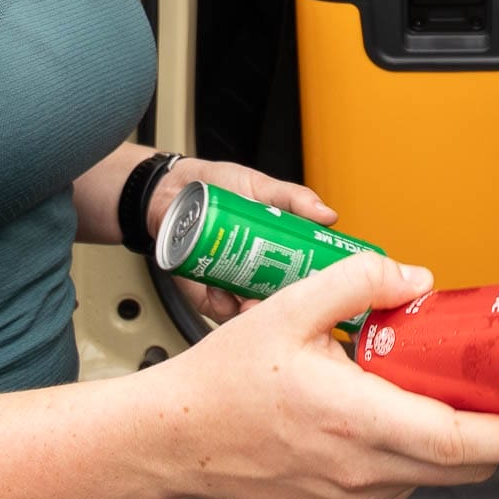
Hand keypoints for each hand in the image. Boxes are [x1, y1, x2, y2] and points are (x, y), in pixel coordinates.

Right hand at [146, 251, 498, 498]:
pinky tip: (400, 423)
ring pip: (430, 478)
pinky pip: (397, 488)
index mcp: (353, 418)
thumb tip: (417, 280)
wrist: (174, 438)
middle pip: (459, 467)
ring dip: (456, 447)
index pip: (455, 441)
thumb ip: (361, 282)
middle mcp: (358, 470)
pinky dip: (414, 459)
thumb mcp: (291, 306)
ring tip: (461, 405)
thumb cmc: (225, 380)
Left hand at [147, 158, 338, 323]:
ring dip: (251, 309)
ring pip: (251, 312)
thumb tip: (328, 216)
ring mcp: (234, 285)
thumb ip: (294, 198)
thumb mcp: (260, 187)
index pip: (305, 273)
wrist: (170, 192)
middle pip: (281, 298)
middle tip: (281, 294)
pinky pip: (219, 311)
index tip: (318, 284)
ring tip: (247, 296)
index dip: (314, 282)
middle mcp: (259, 272)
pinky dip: (220, 303)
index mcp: (279, 250)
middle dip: (285, 304)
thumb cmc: (216, 187)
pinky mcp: (208, 296)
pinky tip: (216, 288)